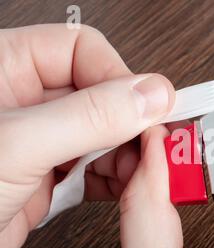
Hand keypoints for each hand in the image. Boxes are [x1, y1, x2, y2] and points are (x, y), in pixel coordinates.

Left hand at [0, 24, 174, 247]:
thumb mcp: (18, 145)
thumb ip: (89, 117)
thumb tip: (149, 94)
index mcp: (6, 70)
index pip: (82, 51)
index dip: (120, 77)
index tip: (149, 106)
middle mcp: (26, 103)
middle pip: (101, 94)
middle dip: (131, 122)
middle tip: (154, 143)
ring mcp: (39, 142)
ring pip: (103, 134)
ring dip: (128, 153)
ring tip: (141, 170)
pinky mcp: (47, 178)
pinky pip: (95, 169)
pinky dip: (116, 178)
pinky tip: (124, 186)